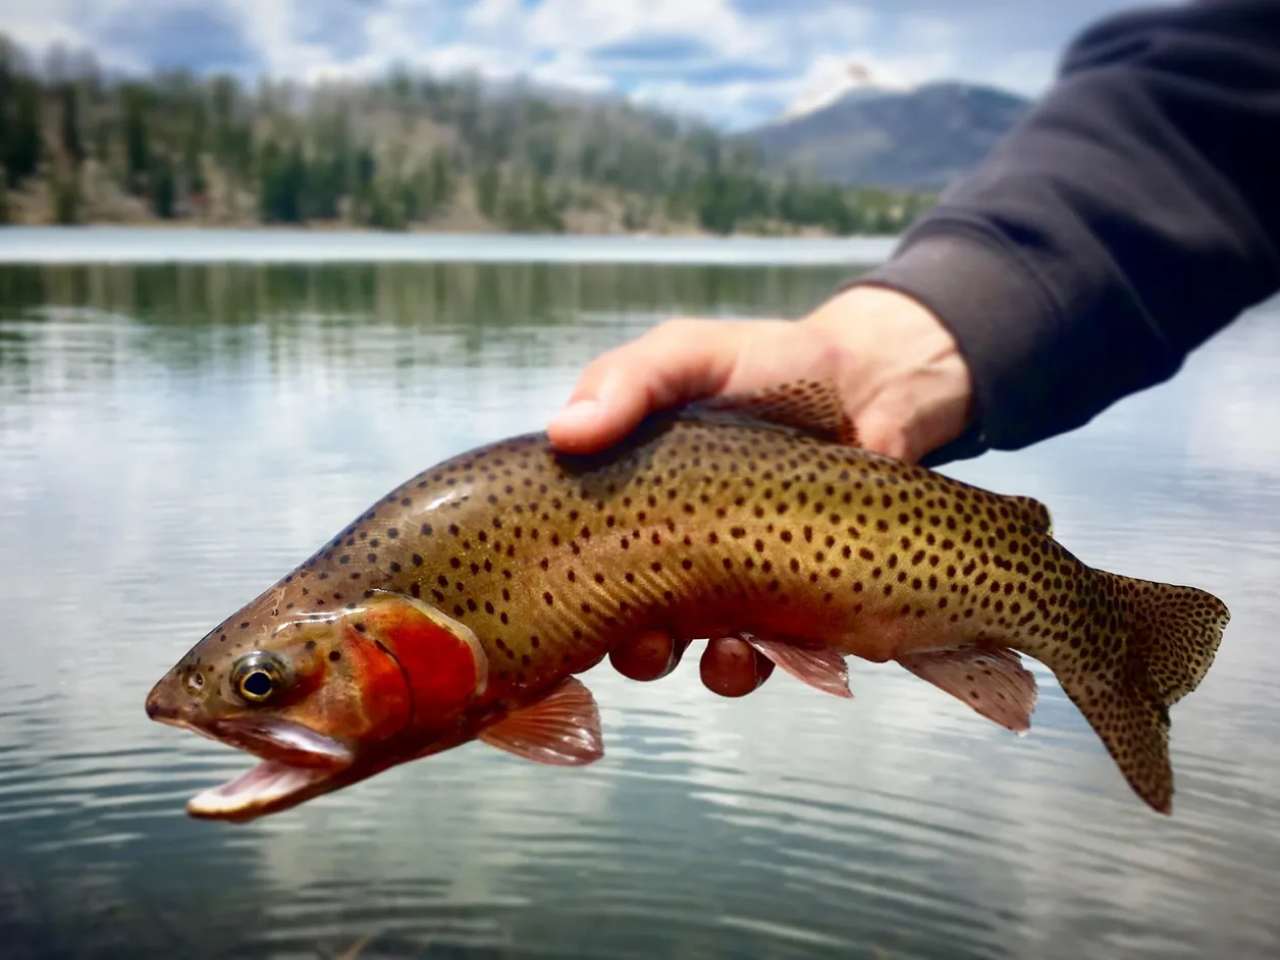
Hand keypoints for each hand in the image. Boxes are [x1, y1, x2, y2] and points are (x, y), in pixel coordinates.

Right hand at [553, 284, 974, 695]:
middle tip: (637, 639)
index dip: (560, 584)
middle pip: (616, 616)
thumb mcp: (688, 356)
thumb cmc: (770, 364)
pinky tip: (749, 648)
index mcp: (628, 497)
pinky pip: (754, 657)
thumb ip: (626, 382)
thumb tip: (561, 432)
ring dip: (677, 660)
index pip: (572, 552)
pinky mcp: (784, 606)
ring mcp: (723, 583)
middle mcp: (666, 549)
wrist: (872, 386)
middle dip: (620, 642)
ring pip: (679, 648)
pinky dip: (745, 665)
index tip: (560, 597)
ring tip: (707, 648)